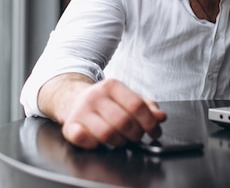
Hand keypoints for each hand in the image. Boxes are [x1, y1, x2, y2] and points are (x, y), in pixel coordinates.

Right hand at [42, 76, 166, 149]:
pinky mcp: (69, 126)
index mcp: (112, 85)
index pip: (136, 105)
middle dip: (136, 134)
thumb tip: (160, 116)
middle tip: (137, 136)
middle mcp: (95, 96)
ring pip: (107, 134)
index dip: (150, 122)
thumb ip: (146, 106)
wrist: (73, 99)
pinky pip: (82, 138)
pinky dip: (94, 144)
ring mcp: (80, 111)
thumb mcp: (126, 97)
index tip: (155, 132)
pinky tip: (99, 141)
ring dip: (119, 142)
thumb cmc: (105, 102)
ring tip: (121, 139)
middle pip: (124, 121)